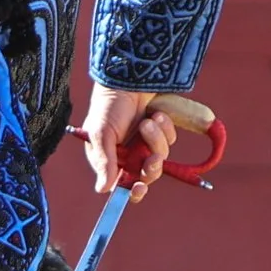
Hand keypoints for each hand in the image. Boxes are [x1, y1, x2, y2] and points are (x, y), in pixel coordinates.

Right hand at [80, 84, 175, 201]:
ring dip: (156, 140)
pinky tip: (157, 114)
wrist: (130, 79)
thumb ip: (104, 162)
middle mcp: (128, 156)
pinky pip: (169, 141)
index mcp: (109, 160)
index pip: (121, 185)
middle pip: (145, 176)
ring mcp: (145, 145)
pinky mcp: (160, 133)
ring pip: (160, 157)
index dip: (131, 191)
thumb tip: (102, 190)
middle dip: (151, 167)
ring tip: (148, 121)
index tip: (139, 188)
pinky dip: (165, 129)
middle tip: (152, 158)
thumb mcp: (101, 134)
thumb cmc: (108, 106)